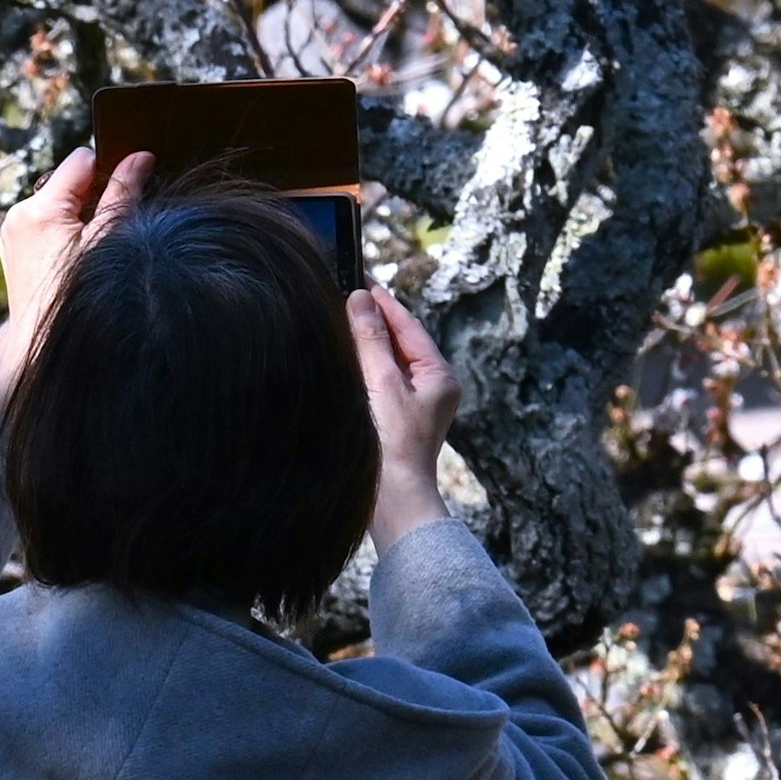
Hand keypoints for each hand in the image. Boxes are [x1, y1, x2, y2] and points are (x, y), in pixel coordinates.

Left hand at [0, 145, 148, 414]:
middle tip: (109, 232)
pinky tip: (74, 259)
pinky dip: (64, 232)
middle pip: (69, 182)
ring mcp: (12, 231)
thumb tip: (140, 158)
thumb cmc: (78, 297)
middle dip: (93, 198)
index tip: (128, 193)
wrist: (42, 344)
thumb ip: (124, 194)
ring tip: (91, 250)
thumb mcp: (108, 242)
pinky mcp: (13, 247)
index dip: (109, 171)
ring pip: (58, 203)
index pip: (81, 161)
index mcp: (38, 209)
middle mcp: (18, 213)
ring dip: (80, 216)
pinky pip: (46, 223)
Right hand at [347, 287, 458, 547]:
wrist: (393, 500)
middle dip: (375, 321)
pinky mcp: (397, 421)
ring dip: (367, 343)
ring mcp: (416, 406)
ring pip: (390, 362)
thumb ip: (371, 340)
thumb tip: (360, 299)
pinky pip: (381, 382)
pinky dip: (364, 367)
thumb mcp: (382, 384)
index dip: (385, 303)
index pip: (410, 327)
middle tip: (347, 295)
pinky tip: (344, 361)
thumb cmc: (393, 444)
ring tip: (341, 320)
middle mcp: (432, 388)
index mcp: (439, 376)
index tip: (362, 279)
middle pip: (401, 343)